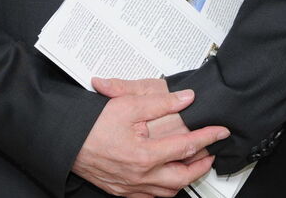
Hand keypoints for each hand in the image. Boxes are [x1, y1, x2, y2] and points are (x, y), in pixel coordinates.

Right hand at [72, 84, 228, 197]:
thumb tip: (184, 99)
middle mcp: (141, 176)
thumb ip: (159, 102)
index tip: (219, 131)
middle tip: (211, 152)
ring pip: (169, 191)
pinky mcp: (122, 192)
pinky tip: (166, 179)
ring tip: (193, 164)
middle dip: (202, 165)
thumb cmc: (90, 125)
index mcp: (145, 155)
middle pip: (183, 176)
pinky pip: (151, 197)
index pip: (186, 147)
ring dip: (186, 178)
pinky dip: (165, 189)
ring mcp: (132, 187)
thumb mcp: (126, 105)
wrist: (66, 142)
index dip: (207, 137)